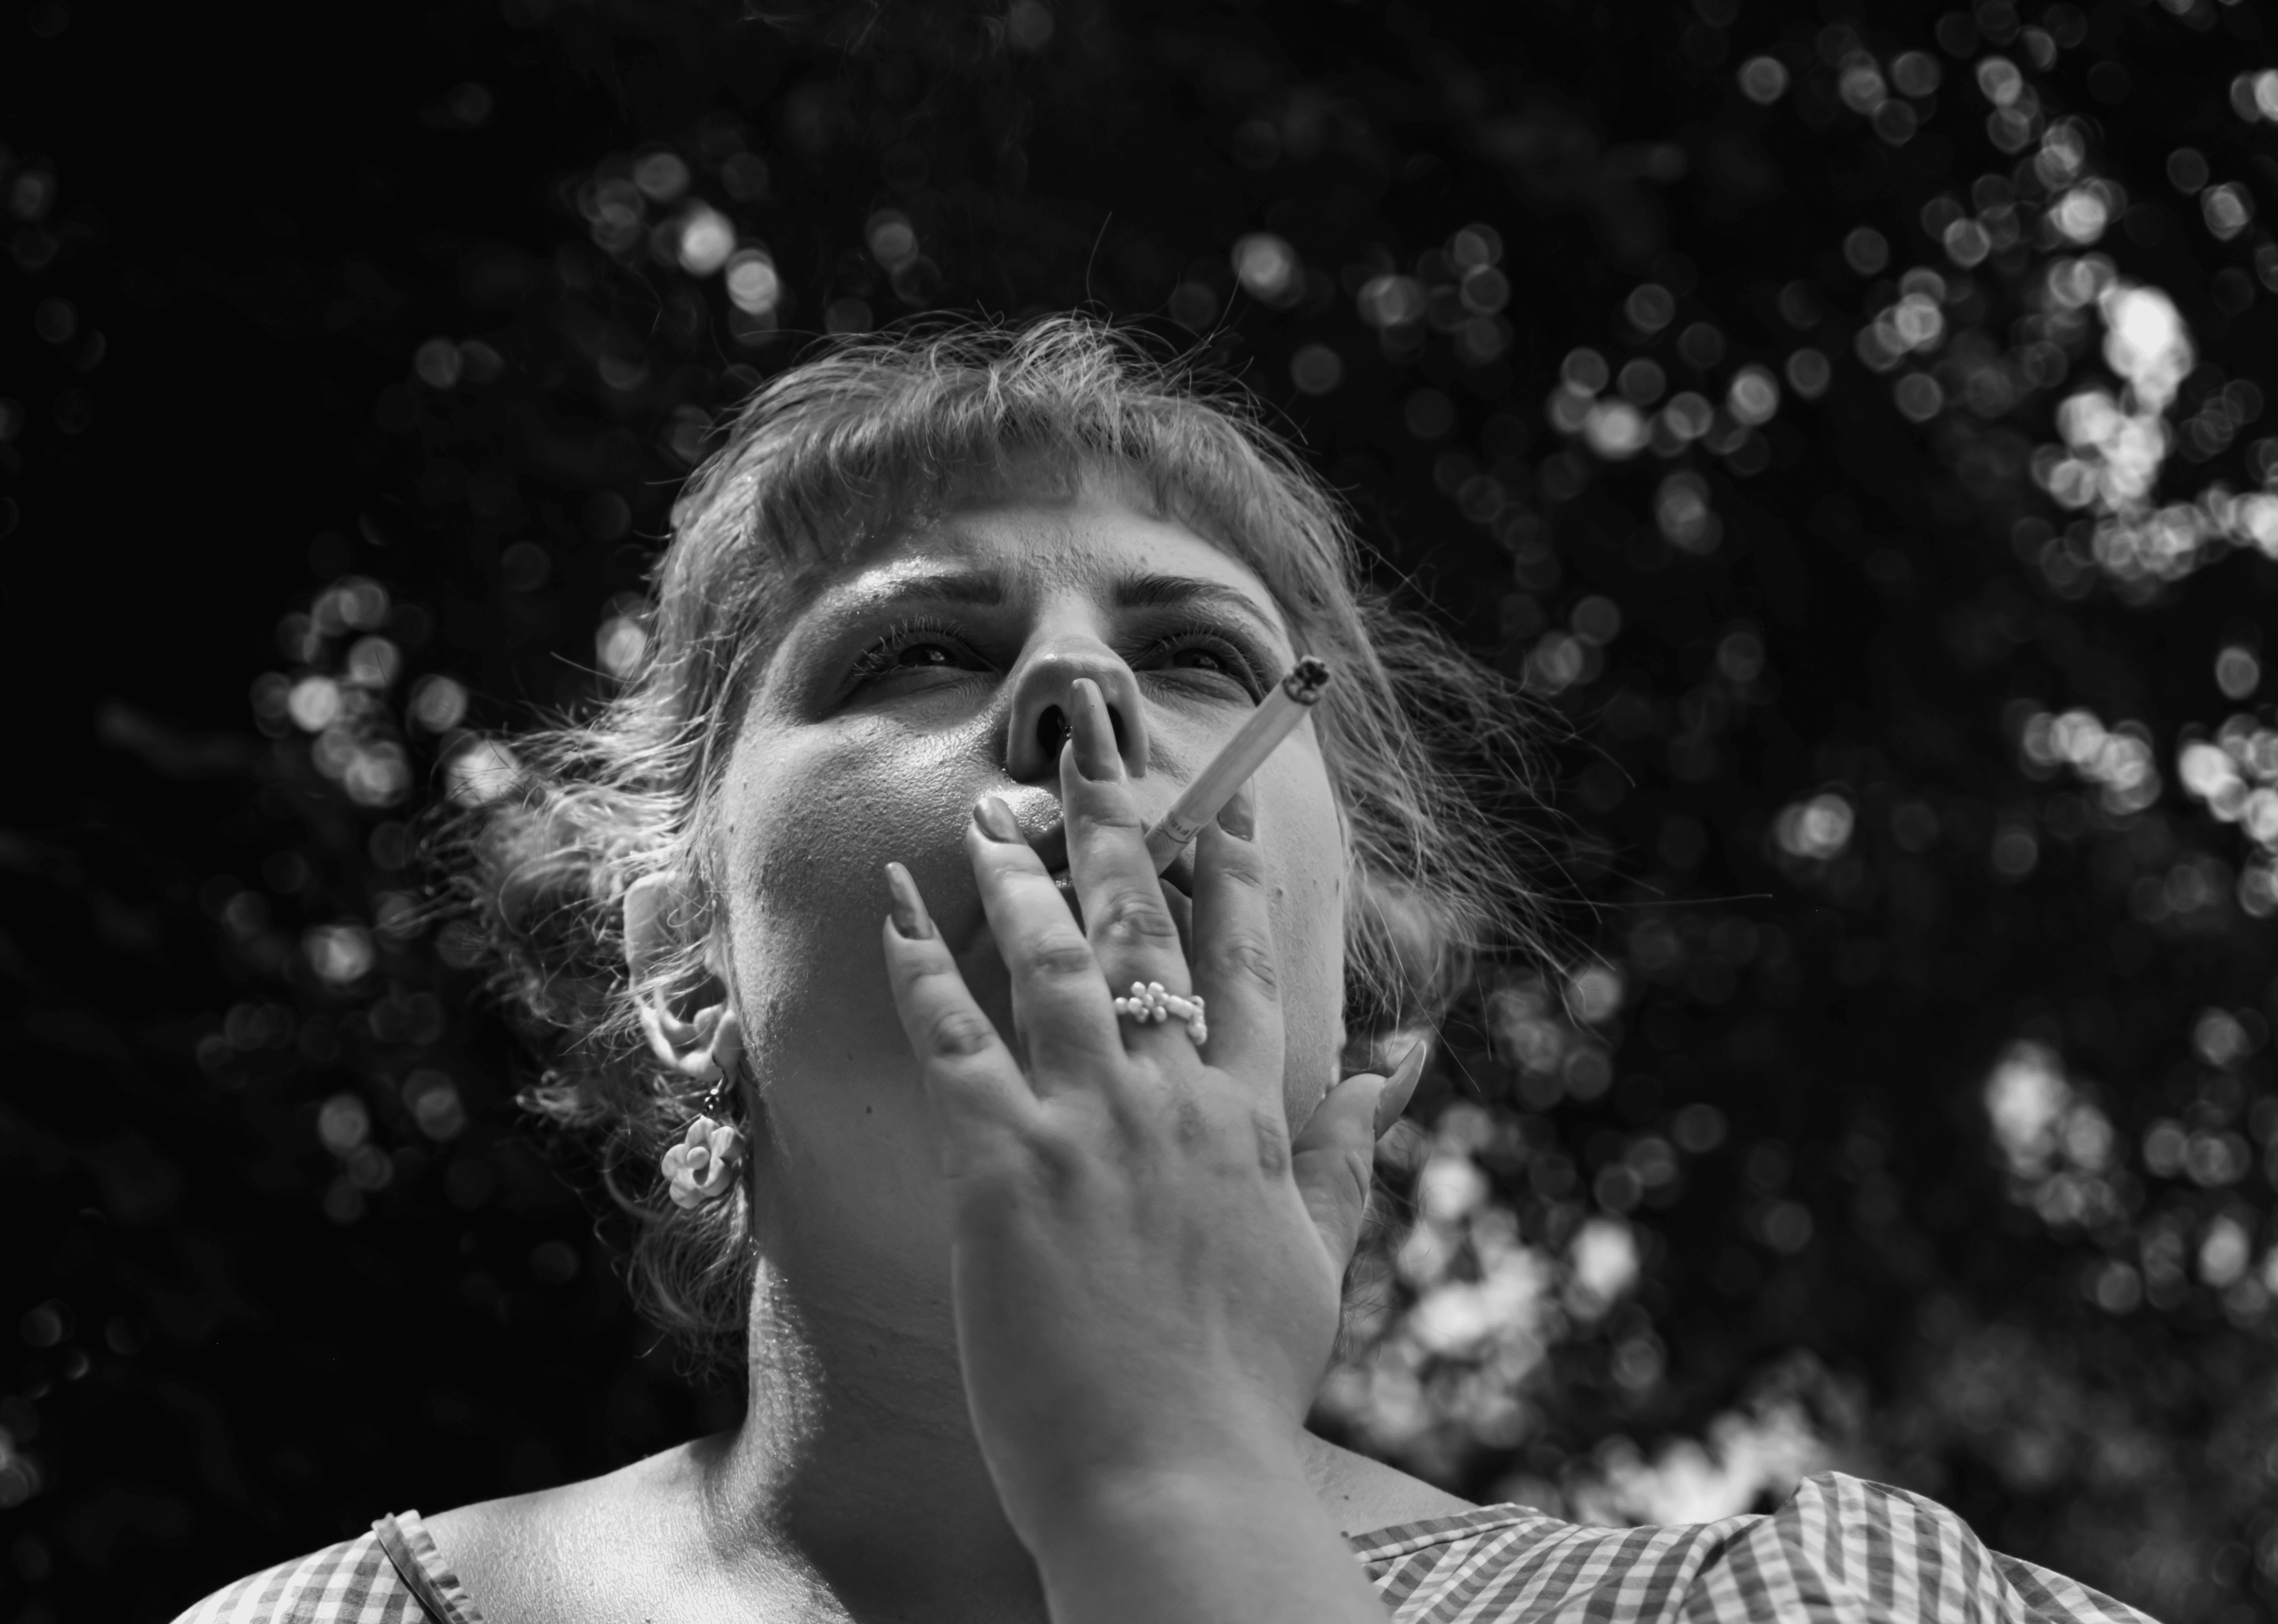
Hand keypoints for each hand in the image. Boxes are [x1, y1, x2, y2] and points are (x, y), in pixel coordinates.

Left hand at [878, 680, 1410, 1567]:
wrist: (1178, 1480)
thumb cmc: (1244, 1386)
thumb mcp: (1321, 1261)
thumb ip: (1351, 1153)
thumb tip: (1401, 1064)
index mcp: (1251, 1122)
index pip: (1244, 973)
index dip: (1232, 884)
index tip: (1222, 815)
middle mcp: (1174, 1101)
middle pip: (1145, 938)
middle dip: (1119, 834)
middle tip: (1090, 752)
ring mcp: (1090, 1125)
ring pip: (1051, 961)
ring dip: (1015, 874)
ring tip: (985, 814)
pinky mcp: (1006, 1165)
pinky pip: (954, 1039)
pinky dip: (920, 965)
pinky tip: (895, 906)